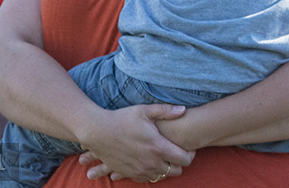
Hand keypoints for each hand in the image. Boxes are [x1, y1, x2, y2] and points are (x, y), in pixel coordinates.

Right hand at [77, 104, 194, 182]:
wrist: (98, 132)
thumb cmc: (122, 119)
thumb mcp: (144, 110)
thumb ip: (166, 111)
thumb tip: (183, 110)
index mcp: (158, 147)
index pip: (184, 159)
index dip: (190, 154)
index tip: (188, 147)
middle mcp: (151, 162)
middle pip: (176, 171)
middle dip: (179, 163)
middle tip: (177, 152)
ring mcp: (140, 170)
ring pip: (162, 176)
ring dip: (165, 168)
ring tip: (163, 156)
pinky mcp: (130, 173)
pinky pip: (148, 179)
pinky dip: (152, 172)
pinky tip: (151, 161)